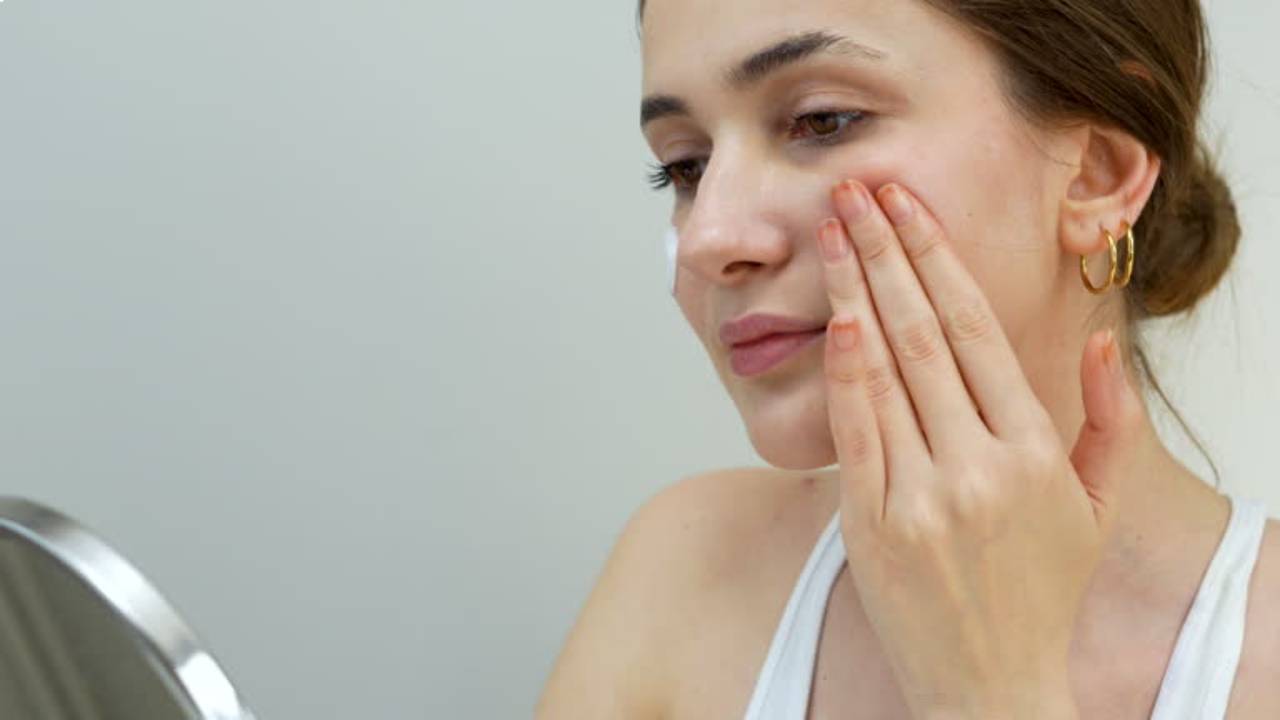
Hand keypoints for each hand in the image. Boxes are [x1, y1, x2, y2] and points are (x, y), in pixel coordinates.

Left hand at [817, 178, 1140, 718]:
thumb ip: (1105, 423)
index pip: (978, 330)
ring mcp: (924, 495)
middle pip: (924, 334)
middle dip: (888, 252)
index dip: (939, 259)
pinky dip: (845, 372)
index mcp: (1035, 452)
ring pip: (885, 372)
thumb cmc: (1040, 593)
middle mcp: (981, 464)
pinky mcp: (874, 525)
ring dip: (857, 291)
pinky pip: (857, 433)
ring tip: (834, 232)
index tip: (909, 206)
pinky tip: (835, 318)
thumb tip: (1097, 346)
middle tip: (857, 192)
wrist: (990, 687)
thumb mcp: (1093, 508)